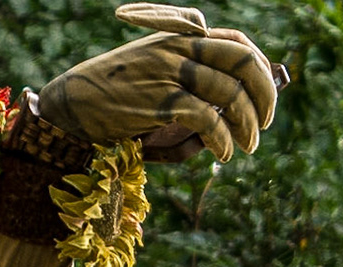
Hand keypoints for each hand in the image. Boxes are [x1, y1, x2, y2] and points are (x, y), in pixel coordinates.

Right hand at [38, 5, 280, 162]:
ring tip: (247, 146)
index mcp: (180, 38)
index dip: (262, 68)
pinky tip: (225, 153)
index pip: (236, 41)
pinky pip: (209, 120)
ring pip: (232, 93)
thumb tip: (239, 115)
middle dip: (266, 95)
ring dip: (249, 127)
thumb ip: (197, 88)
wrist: (75, 106)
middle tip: (266, 125)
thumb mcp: (160, 80)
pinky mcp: (161, 99)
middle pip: (243, 61)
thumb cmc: (121, 100)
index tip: (267, 97)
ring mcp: (169, 71)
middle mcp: (178, 48)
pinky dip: (224, 141)